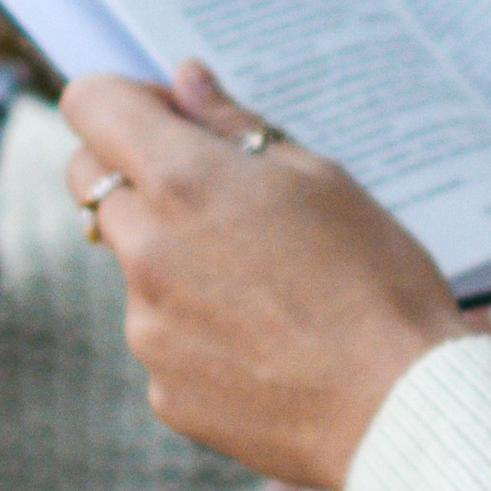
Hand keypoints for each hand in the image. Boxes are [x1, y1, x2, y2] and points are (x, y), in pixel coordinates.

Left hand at [60, 59, 463, 490]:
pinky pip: (162, 335)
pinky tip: (266, 340)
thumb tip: (184, 82)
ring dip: (173, 255)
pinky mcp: (162, 388)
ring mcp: (146, 327)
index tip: (173, 118)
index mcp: (183, 182)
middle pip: (90, 182)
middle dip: (137, 173)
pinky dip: (197, 327)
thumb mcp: (321, 178)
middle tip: (218, 195)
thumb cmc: (377, 282)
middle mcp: (145, 251)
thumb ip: (235, 125)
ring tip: (265, 284)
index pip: (91, 106)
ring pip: (132, 263)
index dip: (127, 99)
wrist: (400, 408)